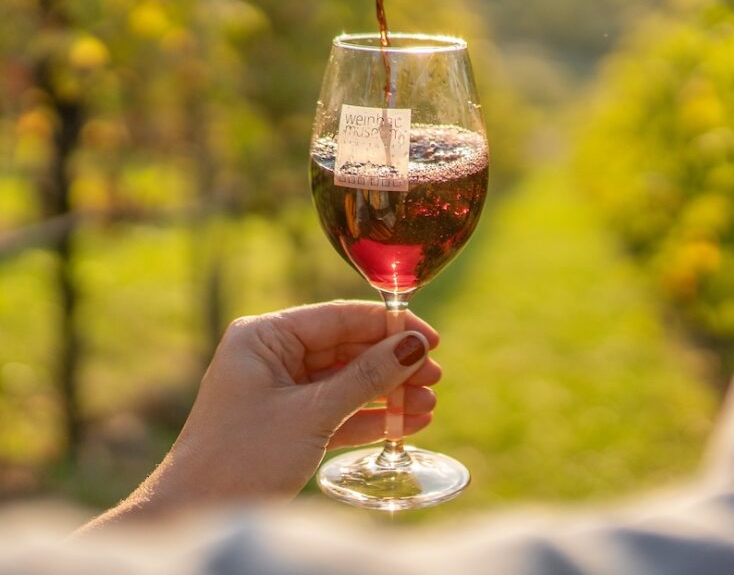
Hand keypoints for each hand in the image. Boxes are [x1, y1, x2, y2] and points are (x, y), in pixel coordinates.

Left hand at [84, 301, 439, 526]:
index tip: (431, 336)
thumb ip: (365, 378)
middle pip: (345, 349)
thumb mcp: (311, 415)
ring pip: (345, 382)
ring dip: (387, 394)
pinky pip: (336, 411)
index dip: (387, 325)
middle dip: (392, 364)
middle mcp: (271, 356)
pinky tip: (407, 423)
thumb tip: (413, 345)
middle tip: (436, 374)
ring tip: (429, 403)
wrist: (196, 516)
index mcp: (263, 337)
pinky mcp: (287, 423)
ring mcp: (279, 390)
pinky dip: (369, 417)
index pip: (337, 318)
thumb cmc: (240, 458)